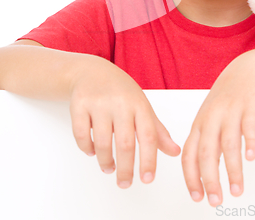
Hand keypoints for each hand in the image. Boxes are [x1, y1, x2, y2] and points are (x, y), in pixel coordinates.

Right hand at [68, 56, 180, 186]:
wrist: (93, 71)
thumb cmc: (121, 91)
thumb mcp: (142, 106)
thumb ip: (157, 131)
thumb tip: (175, 152)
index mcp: (139, 104)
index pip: (149, 136)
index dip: (149, 160)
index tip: (147, 179)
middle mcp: (120, 103)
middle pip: (125, 143)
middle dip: (126, 169)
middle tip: (125, 184)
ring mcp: (99, 103)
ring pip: (102, 142)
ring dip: (106, 161)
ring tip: (109, 168)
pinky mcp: (79, 104)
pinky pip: (82, 134)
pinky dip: (87, 148)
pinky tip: (92, 152)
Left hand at [181, 49, 254, 205]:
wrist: (248, 69)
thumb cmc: (227, 97)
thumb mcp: (210, 118)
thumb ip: (206, 143)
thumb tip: (202, 174)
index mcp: (200, 124)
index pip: (189, 154)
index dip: (191, 177)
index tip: (197, 197)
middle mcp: (212, 118)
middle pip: (206, 152)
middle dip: (209, 180)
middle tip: (216, 200)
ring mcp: (231, 111)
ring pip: (228, 144)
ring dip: (232, 170)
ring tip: (237, 189)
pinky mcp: (250, 106)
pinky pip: (249, 126)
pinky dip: (250, 142)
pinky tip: (251, 157)